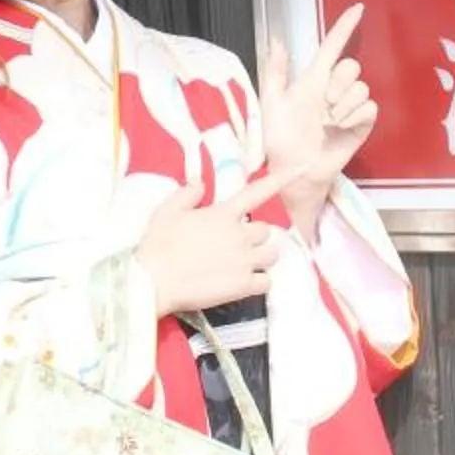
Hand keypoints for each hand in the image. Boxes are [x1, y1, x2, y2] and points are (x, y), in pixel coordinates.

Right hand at [135, 171, 288, 317]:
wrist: (153, 282)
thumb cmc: (157, 245)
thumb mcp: (166, 211)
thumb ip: (186, 194)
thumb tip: (200, 184)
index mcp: (223, 214)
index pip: (257, 191)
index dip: (281, 179)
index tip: (302, 168)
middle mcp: (239, 234)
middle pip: (265, 229)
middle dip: (254, 236)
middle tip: (235, 245)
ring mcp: (244, 261)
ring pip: (272, 254)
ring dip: (263, 256)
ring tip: (245, 263)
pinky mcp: (243, 286)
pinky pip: (267, 281)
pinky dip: (260, 281)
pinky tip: (244, 283)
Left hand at [260, 4, 376, 238]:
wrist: (293, 171)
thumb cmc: (280, 139)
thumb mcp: (271, 103)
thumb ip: (274, 72)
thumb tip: (276, 39)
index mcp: (313, 80)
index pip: (333, 47)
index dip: (345, 27)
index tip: (358, 8)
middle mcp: (333, 91)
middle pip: (351, 66)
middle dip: (339, 82)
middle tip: (325, 103)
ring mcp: (349, 108)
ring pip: (360, 88)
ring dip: (343, 104)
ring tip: (328, 122)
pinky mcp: (361, 124)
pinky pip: (369, 107)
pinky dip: (354, 115)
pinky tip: (340, 126)